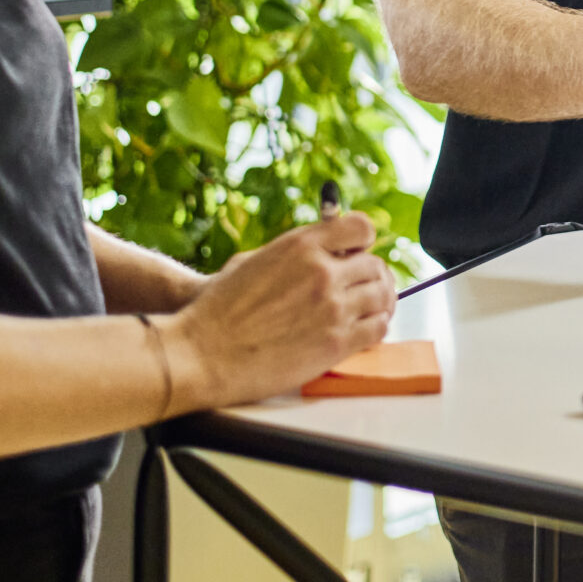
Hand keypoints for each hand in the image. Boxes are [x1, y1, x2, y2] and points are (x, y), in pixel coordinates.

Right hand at [165, 214, 394, 408]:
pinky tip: (365, 330)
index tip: (357, 254)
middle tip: (364, 288)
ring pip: (381, 297)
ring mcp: (332, 308)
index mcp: (302, 245)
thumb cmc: (218, 310)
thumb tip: (322, 248)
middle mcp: (322, 272)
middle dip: (371, 276)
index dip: (362, 241)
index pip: (361, 227)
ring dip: (379, 302)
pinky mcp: (335, 343)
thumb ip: (294, 252)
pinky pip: (377, 329)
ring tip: (370, 309)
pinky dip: (376, 327)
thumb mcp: (254, 260)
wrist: (201, 354)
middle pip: (375, 265)